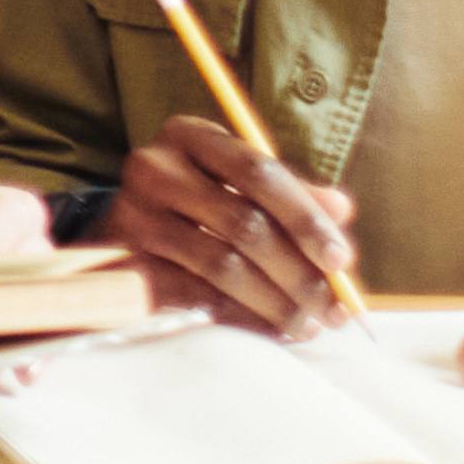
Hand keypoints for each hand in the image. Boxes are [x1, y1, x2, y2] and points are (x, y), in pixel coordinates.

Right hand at [108, 117, 364, 341]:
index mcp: (189, 135)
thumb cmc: (199, 201)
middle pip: (243, 223)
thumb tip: (340, 210)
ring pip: (222, 265)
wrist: (123, 228)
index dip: (305, 217)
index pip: (258, 171)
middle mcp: (154, 167)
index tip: (341, 259)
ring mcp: (134, 215)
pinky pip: (194, 295)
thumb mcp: (241, 183)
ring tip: (308, 324)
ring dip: (275, 302)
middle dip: (298, 272)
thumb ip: (293, 193)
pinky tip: (270, 327)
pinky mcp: (125, 262)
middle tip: (334, 309)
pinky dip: (241, 316)